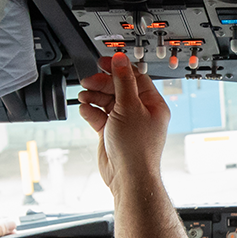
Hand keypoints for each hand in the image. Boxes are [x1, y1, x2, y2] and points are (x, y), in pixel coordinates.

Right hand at [76, 53, 170, 190]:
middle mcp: (140, 112)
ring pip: (107, 101)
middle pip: (118, 88)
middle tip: (88, 80)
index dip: (118, 68)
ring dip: (94, 96)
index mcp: (152, 104)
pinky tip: (85, 109)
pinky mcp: (112, 133)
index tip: (102, 62)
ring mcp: (125, 123)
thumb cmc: (136, 148)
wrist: (128, 177)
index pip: (135, 78)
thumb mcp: (129, 107)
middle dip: (102, 83)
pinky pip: (100, 116)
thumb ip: (122, 82)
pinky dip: (91, 111)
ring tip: (84, 95)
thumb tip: (120, 60)